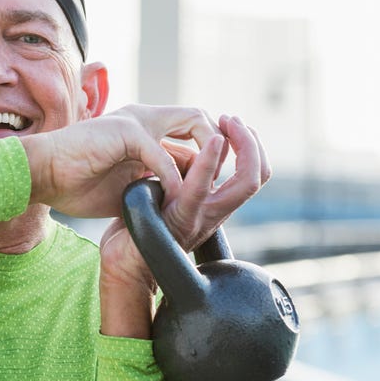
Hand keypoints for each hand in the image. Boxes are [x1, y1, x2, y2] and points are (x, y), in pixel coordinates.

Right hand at [19, 104, 220, 217]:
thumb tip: (178, 200)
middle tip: (225, 178)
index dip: (210, 153)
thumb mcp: (127, 186)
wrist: (40, 175)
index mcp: (145, 129)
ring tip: (207, 185)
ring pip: (193, 122)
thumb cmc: (76, 184)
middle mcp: (145, 117)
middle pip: (200, 116)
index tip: (218, 182)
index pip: (193, 129)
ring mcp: (136, 120)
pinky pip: (161, 153)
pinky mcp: (124, 131)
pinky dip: (171, 177)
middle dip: (222, 143)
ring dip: (207, 153)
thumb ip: (153, 184)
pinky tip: (172, 199)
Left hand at [98, 115, 270, 337]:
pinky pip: (201, 188)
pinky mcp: (181, 218)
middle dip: (252, 142)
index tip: (233, 124)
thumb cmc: (142, 228)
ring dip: (243, 147)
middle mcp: (215, 211)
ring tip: (230, 125)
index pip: (252, 174)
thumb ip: (184, 179)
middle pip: (257, 176)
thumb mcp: (170, 196)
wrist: (122, 260)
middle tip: (234, 120)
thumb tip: (187, 151)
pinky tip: (214, 141)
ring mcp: (202, 217)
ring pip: (245, 182)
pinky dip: (209, 162)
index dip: (251, 146)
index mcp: (213, 204)